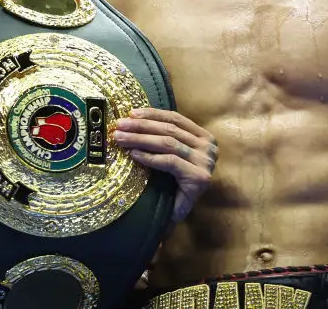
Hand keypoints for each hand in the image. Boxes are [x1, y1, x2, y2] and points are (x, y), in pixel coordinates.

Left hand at [114, 108, 216, 222]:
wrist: (178, 215)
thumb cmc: (173, 184)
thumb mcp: (171, 154)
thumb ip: (162, 137)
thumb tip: (132, 118)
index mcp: (204, 137)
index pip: (175, 119)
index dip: (152, 114)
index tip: (130, 113)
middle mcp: (209, 147)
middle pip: (169, 129)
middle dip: (141, 126)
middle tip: (119, 126)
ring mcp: (206, 162)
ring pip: (168, 143)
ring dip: (140, 139)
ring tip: (121, 139)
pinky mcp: (199, 177)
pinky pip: (170, 161)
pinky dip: (149, 157)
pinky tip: (134, 155)